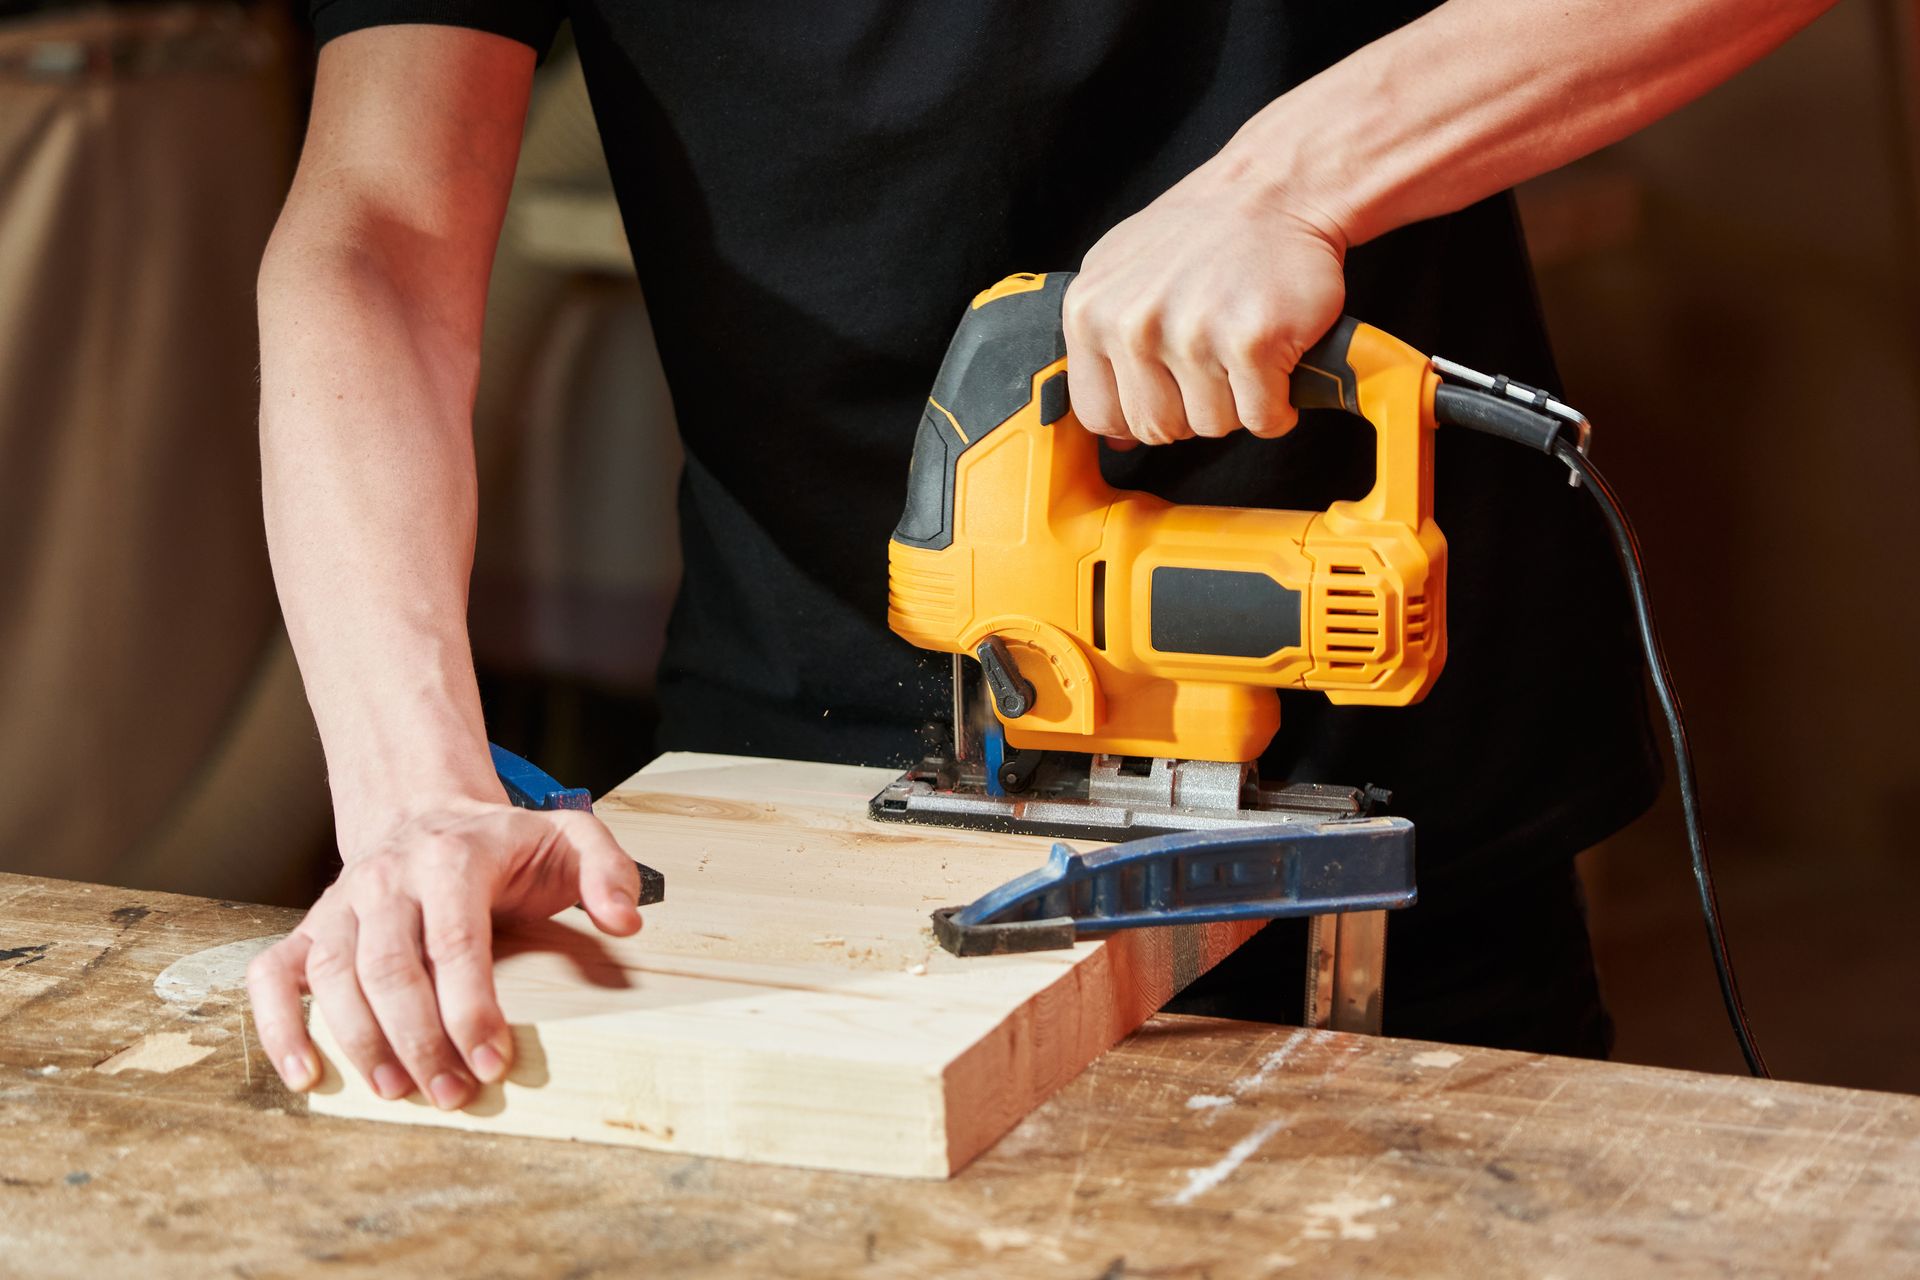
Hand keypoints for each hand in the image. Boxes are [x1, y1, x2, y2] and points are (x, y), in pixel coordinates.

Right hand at [247, 797, 641, 1107]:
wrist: (426, 810)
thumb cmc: (505, 843)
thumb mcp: (569, 838)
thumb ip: (607, 871)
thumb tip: (626, 922)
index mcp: (453, 859)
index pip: (456, 942)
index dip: (471, 1008)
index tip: (491, 1062)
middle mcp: (387, 878)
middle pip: (390, 968)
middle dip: (419, 1039)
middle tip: (451, 1093)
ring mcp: (342, 903)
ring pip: (334, 977)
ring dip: (361, 1043)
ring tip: (399, 1092)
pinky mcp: (311, 928)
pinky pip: (274, 975)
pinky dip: (279, 1026)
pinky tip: (306, 1076)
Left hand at [1064, 155, 1351, 446]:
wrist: (1275, 189)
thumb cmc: (1201, 235)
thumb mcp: (1121, 277)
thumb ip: (1102, 347)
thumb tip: (1113, 436)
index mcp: (1089, 312)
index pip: (1097, 414)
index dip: (1138, 413)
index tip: (1165, 390)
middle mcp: (1133, 325)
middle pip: (1157, 429)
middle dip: (1191, 409)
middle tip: (1213, 363)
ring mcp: (1192, 334)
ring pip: (1212, 427)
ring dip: (1237, 404)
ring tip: (1242, 353)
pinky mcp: (1251, 343)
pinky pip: (1261, 419)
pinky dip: (1277, 406)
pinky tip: (1275, 366)